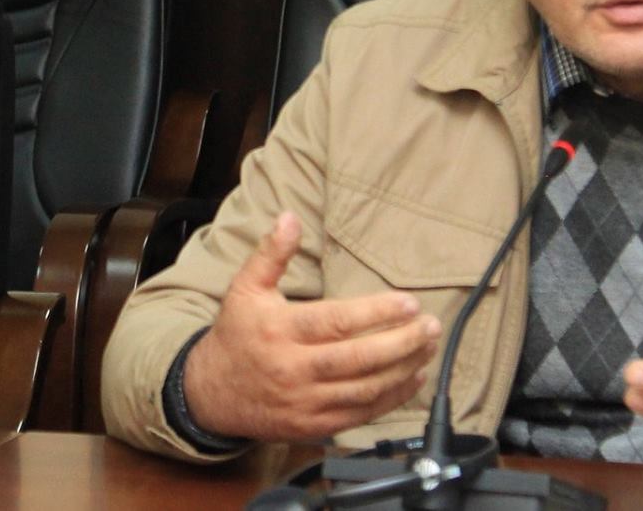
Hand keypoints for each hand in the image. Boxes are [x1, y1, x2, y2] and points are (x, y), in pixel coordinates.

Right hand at [184, 211, 441, 441]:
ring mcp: (305, 401)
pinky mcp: (313, 425)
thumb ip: (271, 253)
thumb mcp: (245, 287)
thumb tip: (289, 217)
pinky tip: (412, 379)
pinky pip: (360, 415)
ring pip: (364, 389)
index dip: (376, 313)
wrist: (211, 393)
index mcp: (279, 331)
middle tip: (431, 326)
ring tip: (428, 348)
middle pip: (357, 359)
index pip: (336, 322)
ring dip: (403, 369)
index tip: (409, 302)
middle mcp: (293, 369)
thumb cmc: (236, 334)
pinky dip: (391, 399)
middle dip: (401, 343)